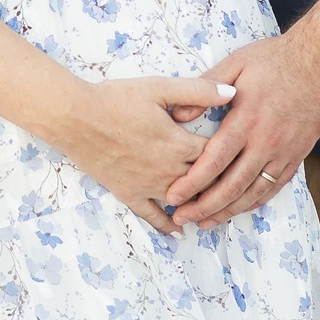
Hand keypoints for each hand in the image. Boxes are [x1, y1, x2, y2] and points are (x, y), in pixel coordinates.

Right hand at [47, 75, 238, 235]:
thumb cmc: (115, 99)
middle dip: (222, 182)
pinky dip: (167, 225)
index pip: (219, 155)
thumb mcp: (159, 88)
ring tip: (216, 207)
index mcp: (180, 144)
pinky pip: (152, 215)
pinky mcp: (129, 193)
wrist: (75, 117)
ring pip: (184, 202)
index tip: (244, 152)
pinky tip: (178, 231)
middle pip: (207, 183)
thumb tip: (233, 93)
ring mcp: (149, 186)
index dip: (234, 153)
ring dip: (201, 205)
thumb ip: (198, 90)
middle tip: (238, 182)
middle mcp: (169, 171)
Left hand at [163, 26, 319, 226]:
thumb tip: (178, 115)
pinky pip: (274, 187)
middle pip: (232, 185)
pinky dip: (254, 202)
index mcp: (247, 120)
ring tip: (206, 222)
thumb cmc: (275, 60)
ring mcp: (284, 153)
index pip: (215, 160)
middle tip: (182, 218)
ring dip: (228, 211)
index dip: (192, 182)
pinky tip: (239, 209)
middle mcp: (266, 142)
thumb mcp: (235, 64)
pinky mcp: (297, 156)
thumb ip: (205, 89)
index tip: (172, 196)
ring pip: (253, 192)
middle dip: (204, 205)